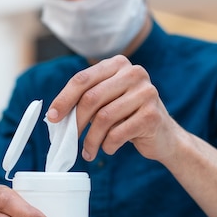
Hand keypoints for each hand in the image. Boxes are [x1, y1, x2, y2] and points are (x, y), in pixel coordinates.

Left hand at [46, 55, 175, 162]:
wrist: (164, 136)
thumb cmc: (128, 117)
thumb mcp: (107, 102)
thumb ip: (85, 101)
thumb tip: (55, 115)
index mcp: (118, 65)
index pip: (83, 79)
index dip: (64, 99)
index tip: (53, 117)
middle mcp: (134, 73)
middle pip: (91, 98)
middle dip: (76, 122)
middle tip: (70, 138)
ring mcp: (146, 92)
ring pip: (103, 118)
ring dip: (91, 139)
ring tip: (89, 151)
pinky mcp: (152, 115)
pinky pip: (117, 133)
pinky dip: (108, 145)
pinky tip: (108, 149)